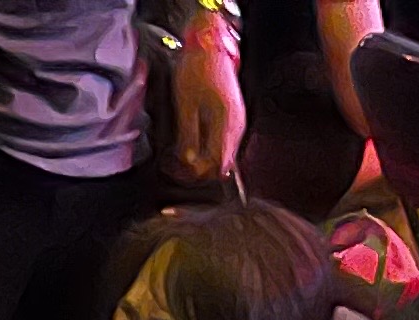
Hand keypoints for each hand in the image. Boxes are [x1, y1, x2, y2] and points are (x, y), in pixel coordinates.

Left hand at [167, 17, 246, 183]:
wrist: (210, 47)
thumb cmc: (196, 71)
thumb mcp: (186, 104)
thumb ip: (189, 134)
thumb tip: (189, 161)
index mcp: (226, 122)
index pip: (217, 162)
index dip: (199, 172)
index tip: (182, 170)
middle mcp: (237, 124)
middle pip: (223, 162)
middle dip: (202, 169)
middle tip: (179, 166)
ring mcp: (238, 121)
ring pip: (226, 154)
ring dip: (206, 160)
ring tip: (185, 158)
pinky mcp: (234, 117)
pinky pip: (226, 142)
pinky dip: (212, 149)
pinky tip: (197, 146)